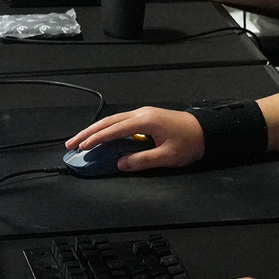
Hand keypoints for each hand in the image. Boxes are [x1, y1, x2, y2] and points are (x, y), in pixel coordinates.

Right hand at [66, 106, 206, 169]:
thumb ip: (142, 160)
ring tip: (80, 141)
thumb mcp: (167, 157)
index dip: (97, 138)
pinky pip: (121, 122)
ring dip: (96, 130)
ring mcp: (144, 114)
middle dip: (88, 132)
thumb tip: (120, 164)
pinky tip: (100, 137)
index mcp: (146, 121)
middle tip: (71, 144)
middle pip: (109, 121)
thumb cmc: (189, 143)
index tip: (82, 147)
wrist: (206, 131)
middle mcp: (142, 114)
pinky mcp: (146, 118)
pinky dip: (107, 129)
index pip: (115, 129)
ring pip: (113, 120)